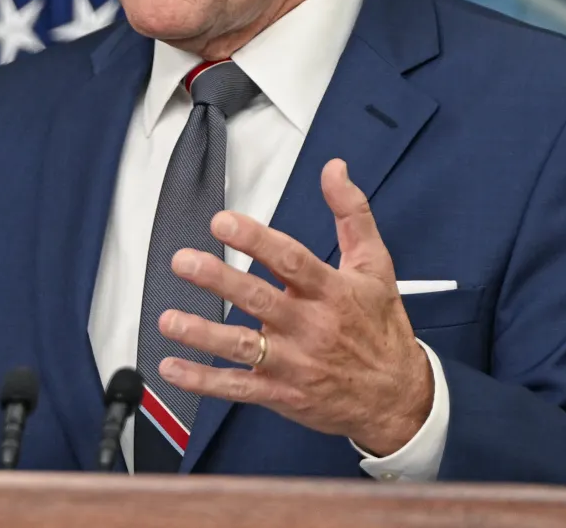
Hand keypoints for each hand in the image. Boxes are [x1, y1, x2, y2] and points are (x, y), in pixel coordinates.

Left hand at [155, 159, 432, 455]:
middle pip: (259, 300)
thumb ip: (352, 213)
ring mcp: (294, 363)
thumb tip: (335, 168)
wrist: (398, 397)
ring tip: (168, 319)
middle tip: (183, 262)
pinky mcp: (282, 393)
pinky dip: (203, 381)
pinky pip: (237, 387)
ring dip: (203, 333)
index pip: (290, 260)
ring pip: (243, 346)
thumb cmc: (382, 326)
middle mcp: (310, 326)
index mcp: (332, 291)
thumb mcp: (376, 266)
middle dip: (218, 280)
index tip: (222, 222)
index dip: (255, 240)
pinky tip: (172, 368)